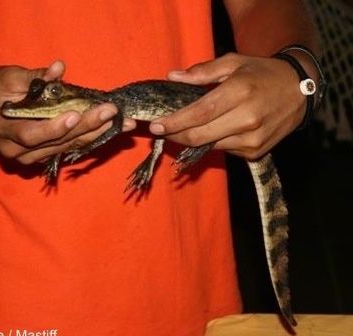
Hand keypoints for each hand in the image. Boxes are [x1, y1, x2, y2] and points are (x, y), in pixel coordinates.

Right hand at [0, 61, 133, 163]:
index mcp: (3, 129)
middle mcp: (16, 150)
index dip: (55, 127)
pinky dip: (87, 139)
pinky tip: (108, 130)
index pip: (32, 134)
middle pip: (56, 143)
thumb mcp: (6, 77)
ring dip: (94, 136)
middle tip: (112, 114)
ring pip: (65, 149)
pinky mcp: (40, 157)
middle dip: (87, 128)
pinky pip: (66, 149)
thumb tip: (59, 68)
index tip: (76, 114)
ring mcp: (28, 157)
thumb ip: (34, 77)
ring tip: (119, 124)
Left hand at [149, 53, 306, 159]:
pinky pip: (223, 150)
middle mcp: (248, 119)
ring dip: (190, 140)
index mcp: (240, 92)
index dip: (174, 122)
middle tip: (160, 130)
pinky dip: (211, 142)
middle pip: (199, 136)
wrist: (300, 91)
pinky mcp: (255, 152)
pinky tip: (211, 131)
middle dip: (175, 135)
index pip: (199, 114)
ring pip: (208, 146)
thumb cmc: (262, 73)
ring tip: (181, 129)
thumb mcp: (234, 62)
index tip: (155, 126)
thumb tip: (173, 77)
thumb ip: (202, 71)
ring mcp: (253, 140)